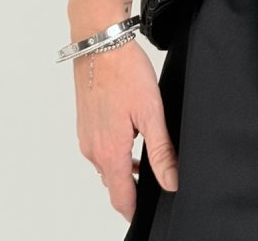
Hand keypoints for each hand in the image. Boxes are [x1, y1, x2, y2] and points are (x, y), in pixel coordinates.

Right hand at [72, 38, 178, 223]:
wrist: (100, 43)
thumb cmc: (125, 73)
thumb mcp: (152, 112)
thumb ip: (161, 150)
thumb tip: (172, 181)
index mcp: (110, 152)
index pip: (121, 197)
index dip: (134, 209)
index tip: (146, 213)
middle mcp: (93, 150)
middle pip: (114, 182)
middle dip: (133, 186)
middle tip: (156, 178)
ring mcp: (86, 136)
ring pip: (108, 163)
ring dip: (125, 165)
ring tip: (148, 153)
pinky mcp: (85, 123)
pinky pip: (101, 147)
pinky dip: (116, 148)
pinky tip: (132, 131)